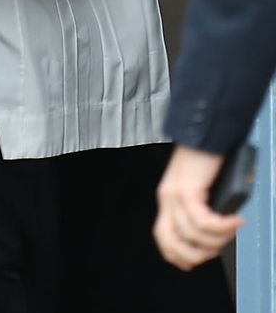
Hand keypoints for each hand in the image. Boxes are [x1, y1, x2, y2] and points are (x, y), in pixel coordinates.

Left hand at [153, 144, 242, 268]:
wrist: (206, 134)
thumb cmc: (209, 160)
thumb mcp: (202, 190)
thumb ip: (203, 209)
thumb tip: (219, 233)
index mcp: (168, 200)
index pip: (162, 237)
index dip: (177, 255)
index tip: (195, 262)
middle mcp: (167, 199)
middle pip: (172, 242)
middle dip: (198, 254)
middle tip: (220, 246)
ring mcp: (174, 195)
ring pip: (193, 234)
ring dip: (218, 238)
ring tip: (233, 227)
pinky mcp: (186, 189)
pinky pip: (202, 221)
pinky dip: (222, 226)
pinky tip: (234, 221)